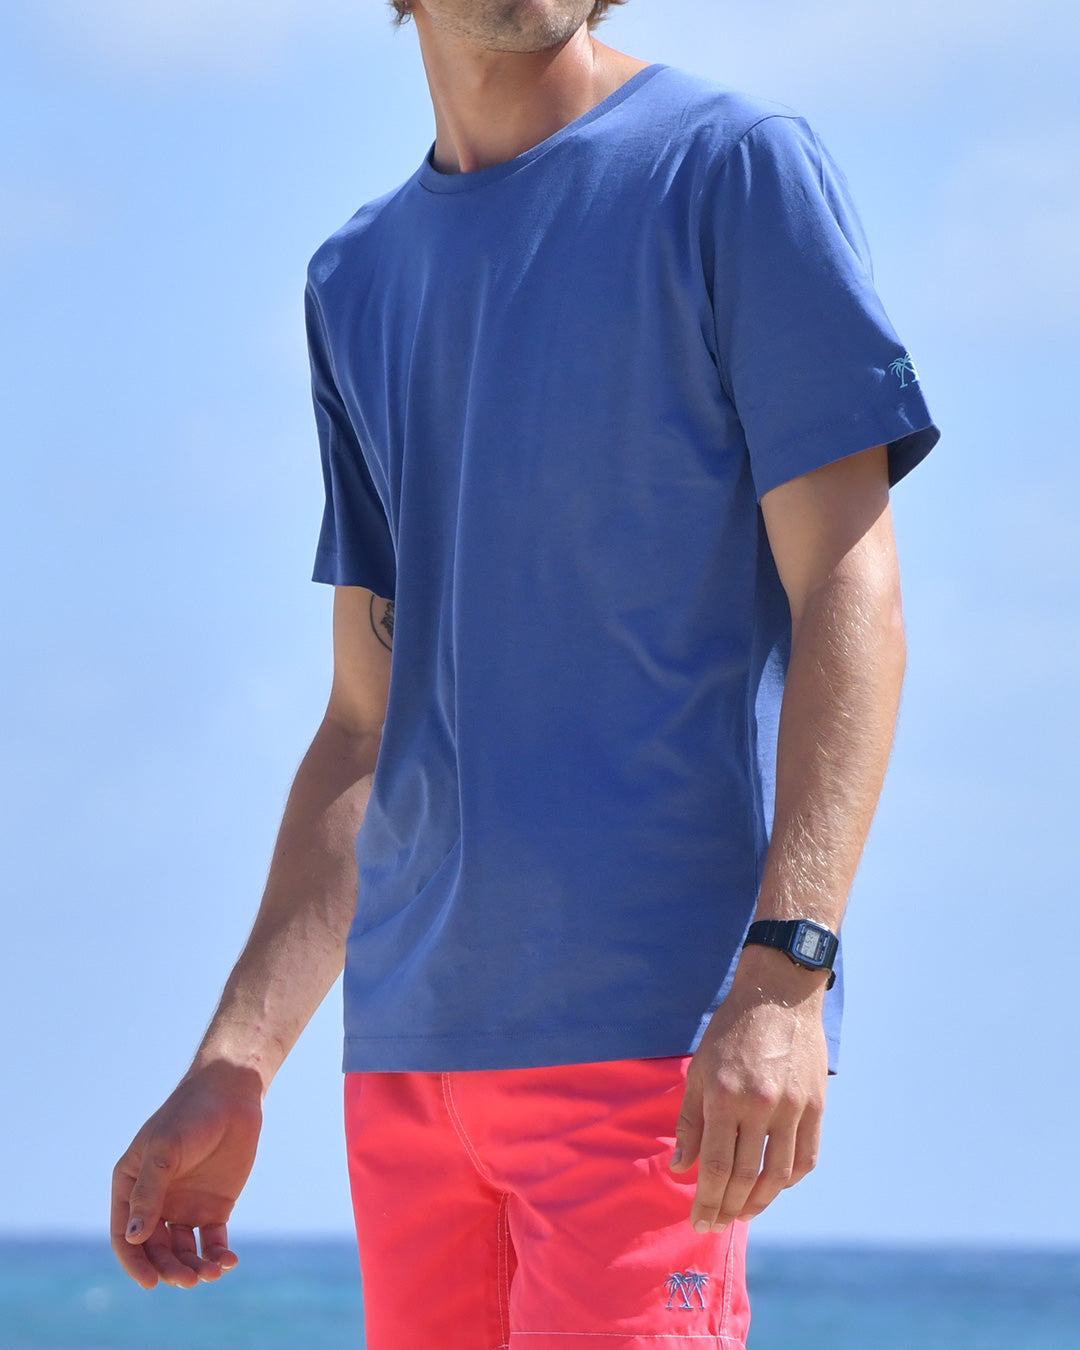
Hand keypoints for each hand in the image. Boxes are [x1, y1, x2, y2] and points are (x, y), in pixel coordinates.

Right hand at [110, 1060, 263, 1288]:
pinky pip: (212, 1241)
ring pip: (183, 1251)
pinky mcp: (215, 1206)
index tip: (150, 1282)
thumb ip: (148, 1193)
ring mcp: (185, 1206)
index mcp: (131, 1186)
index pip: (125, 1235)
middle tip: (187, 1279)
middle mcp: (155, 1202)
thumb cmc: (190, 1114)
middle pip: (155, 1250)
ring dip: (193, 1267)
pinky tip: (228, 1261)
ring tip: (210, 1273)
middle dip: (168, 1269)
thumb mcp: (164, 1151)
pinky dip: (217, 1255)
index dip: (135, 1262)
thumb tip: (133, 1237)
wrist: (232, 1094)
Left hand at [670, 946, 827, 1231]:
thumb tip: (682, 1167)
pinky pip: (806, 1157)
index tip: (699, 1222)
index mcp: (724, 1096)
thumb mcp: (699, 1069)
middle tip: (717, 1224)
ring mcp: (792, 1107)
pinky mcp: (816, 1105)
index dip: (706, 1200)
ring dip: (759, 1202)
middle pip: (744, 1176)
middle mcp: (759, 1105)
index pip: (715, 1166)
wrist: (778, 996)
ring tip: (743, 1213)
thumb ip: (690, 1121)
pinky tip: (773, 1187)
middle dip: (728, 1208)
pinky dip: (789, 1179)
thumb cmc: (731, 1031)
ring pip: (778, 1174)